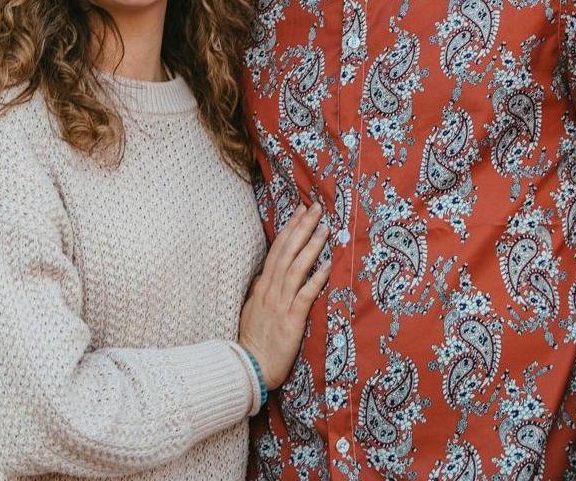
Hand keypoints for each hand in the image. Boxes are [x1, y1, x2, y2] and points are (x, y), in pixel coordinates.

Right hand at [238, 202, 330, 389]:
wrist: (249, 368)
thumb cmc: (252, 341)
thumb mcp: (251, 309)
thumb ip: (258, 290)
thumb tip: (262, 275)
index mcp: (262, 286)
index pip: (277, 249)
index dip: (290, 228)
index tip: (300, 210)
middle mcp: (271, 290)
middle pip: (287, 252)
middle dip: (302, 227)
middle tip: (317, 207)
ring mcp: (280, 304)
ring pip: (296, 268)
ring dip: (311, 246)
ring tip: (325, 228)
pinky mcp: (291, 320)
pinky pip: (304, 295)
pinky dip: (315, 279)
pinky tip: (327, 265)